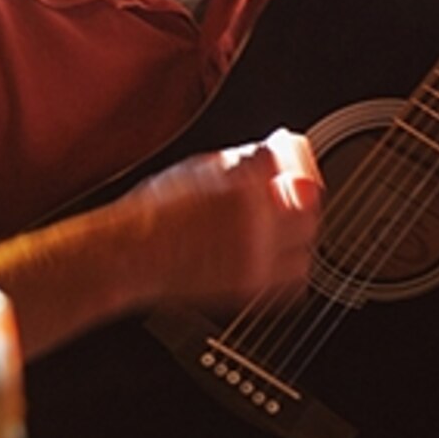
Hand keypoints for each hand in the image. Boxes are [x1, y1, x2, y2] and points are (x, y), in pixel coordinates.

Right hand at [113, 129, 319, 304]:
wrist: (130, 255)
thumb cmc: (154, 213)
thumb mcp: (198, 168)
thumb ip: (242, 161)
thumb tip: (272, 152)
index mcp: (239, 183)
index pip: (285, 157)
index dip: (285, 153)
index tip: (283, 153)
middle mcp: (253, 219)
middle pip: (308, 198)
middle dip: (299, 189)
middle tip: (287, 186)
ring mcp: (255, 255)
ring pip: (308, 238)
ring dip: (299, 227)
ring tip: (279, 221)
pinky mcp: (251, 285)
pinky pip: (295, 276)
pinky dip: (292, 263)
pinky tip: (275, 252)